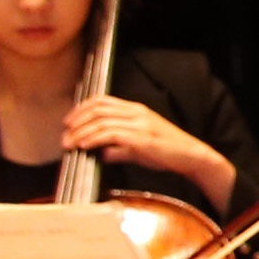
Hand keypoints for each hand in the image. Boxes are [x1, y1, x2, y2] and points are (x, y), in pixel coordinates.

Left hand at [63, 97, 234, 207]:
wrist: (193, 157)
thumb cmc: (168, 153)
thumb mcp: (139, 148)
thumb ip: (120, 148)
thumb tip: (102, 154)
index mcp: (136, 110)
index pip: (102, 101)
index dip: (80, 109)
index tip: (68, 123)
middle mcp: (137, 112)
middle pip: (97, 109)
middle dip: (76, 122)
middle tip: (65, 137)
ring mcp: (140, 123)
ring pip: (100, 121)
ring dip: (81, 133)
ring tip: (71, 144)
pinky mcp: (141, 137)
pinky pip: (110, 134)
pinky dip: (93, 139)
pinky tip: (85, 146)